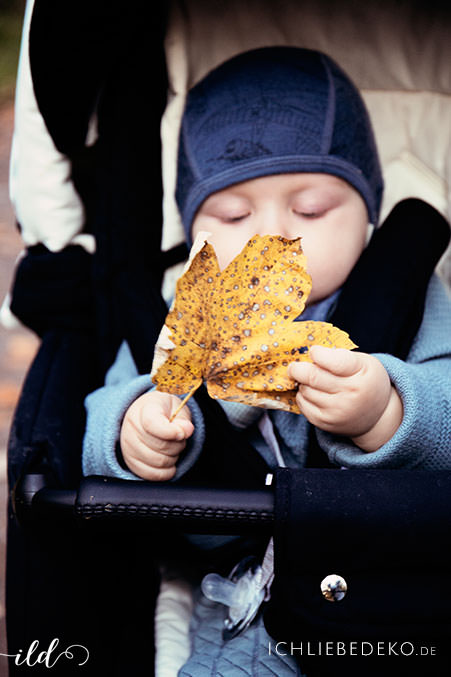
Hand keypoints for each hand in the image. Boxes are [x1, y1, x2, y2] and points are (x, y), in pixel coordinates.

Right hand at [120, 390, 193, 479]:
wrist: (145, 416)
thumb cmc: (164, 412)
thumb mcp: (177, 407)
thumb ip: (182, 419)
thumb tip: (187, 430)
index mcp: (144, 409)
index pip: (152, 424)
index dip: (171, 432)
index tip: (181, 434)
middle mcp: (132, 427)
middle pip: (160, 445)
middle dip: (177, 445)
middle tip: (179, 439)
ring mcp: (128, 446)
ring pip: (158, 461)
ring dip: (173, 457)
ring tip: (172, 447)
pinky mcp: (130, 462)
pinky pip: (151, 474)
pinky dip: (166, 471)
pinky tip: (169, 461)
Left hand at [288, 345, 402, 451]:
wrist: (376, 416)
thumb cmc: (366, 382)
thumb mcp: (364, 363)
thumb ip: (340, 355)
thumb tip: (310, 353)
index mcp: (361, 375)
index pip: (334, 362)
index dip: (318, 354)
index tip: (314, 351)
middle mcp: (350, 395)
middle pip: (312, 377)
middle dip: (298, 368)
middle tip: (296, 365)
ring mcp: (337, 411)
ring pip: (305, 390)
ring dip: (302, 383)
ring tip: (311, 380)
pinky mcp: (325, 423)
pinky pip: (302, 405)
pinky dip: (302, 396)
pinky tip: (312, 392)